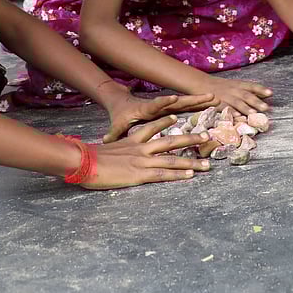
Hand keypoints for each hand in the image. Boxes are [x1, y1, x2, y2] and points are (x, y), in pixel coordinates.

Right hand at [84, 115, 211, 189]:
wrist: (84, 163)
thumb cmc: (90, 158)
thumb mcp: (106, 149)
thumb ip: (115, 148)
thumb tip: (113, 150)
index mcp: (132, 141)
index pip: (152, 128)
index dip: (165, 121)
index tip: (177, 117)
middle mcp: (141, 148)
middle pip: (171, 141)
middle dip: (190, 139)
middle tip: (207, 137)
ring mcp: (142, 161)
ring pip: (172, 159)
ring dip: (192, 161)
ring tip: (207, 163)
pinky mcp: (140, 174)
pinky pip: (163, 174)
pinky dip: (178, 174)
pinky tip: (190, 175)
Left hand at [103, 92, 215, 142]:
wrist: (123, 103)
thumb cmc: (121, 116)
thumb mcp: (118, 124)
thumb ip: (114, 133)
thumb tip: (105, 140)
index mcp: (147, 108)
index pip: (157, 104)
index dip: (166, 101)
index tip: (175, 98)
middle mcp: (160, 105)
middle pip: (179, 101)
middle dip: (193, 99)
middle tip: (209, 96)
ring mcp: (167, 106)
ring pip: (186, 102)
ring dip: (200, 101)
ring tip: (215, 98)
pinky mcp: (171, 108)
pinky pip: (187, 107)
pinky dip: (199, 106)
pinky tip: (212, 105)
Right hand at [196, 76, 272, 114]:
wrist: (202, 83)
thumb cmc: (221, 86)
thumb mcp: (235, 85)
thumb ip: (247, 90)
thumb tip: (264, 96)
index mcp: (239, 84)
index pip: (252, 86)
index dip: (261, 89)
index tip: (271, 93)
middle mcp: (233, 90)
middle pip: (246, 95)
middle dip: (256, 101)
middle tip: (266, 108)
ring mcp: (225, 96)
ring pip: (237, 102)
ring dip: (246, 108)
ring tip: (254, 113)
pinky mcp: (218, 103)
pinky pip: (225, 108)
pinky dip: (231, 112)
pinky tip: (236, 116)